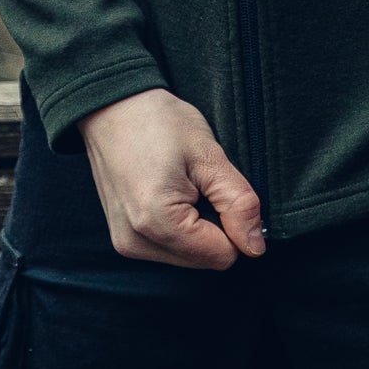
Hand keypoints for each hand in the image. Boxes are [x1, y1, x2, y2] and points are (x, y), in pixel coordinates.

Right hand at [78, 86, 265, 267]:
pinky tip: (167, 195)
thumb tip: (255, 245)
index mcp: (157, 222)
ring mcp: (126, 244)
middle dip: (213, 225)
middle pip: (204, 260)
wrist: (113, 108)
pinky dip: (178, 228)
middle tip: (196, 183)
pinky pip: (168, 249)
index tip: (216, 187)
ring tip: (180, 185)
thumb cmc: (158, 122)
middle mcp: (136, 243)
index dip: (233, 222)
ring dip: (195, 228)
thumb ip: (238, 203)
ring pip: (188, 258)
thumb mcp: (209, 155)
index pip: (222, 256)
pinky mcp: (123, 240)